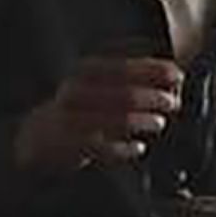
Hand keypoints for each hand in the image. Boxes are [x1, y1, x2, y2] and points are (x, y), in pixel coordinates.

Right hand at [13, 57, 183, 174]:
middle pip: (123, 94)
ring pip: (115, 120)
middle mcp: (77, 91)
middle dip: (153, 98)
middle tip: (173, 102)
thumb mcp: (100, 82)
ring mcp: (72, 119)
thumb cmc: (81, 107)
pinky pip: (103, 148)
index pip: (123, 66)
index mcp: (86, 71)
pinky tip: (139, 148)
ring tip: (159, 122)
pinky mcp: (69, 145)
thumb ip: (132, 76)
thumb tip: (173, 74)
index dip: (153, 70)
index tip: (176, 75)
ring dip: (142, 121)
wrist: (39, 136)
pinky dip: (125, 149)